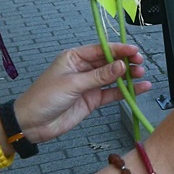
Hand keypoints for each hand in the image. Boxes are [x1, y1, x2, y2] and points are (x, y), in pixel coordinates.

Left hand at [14, 42, 149, 143]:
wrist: (31, 124)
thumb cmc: (44, 98)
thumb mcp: (72, 84)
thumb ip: (99, 76)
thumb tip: (121, 65)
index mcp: (74, 58)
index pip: (101, 49)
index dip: (119, 49)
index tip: (134, 50)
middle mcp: (83, 69)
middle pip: (110, 62)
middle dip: (126, 61)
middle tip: (140, 63)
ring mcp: (89, 85)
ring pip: (114, 77)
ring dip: (128, 76)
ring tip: (142, 75)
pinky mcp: (93, 100)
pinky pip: (113, 93)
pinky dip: (126, 92)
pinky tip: (140, 89)